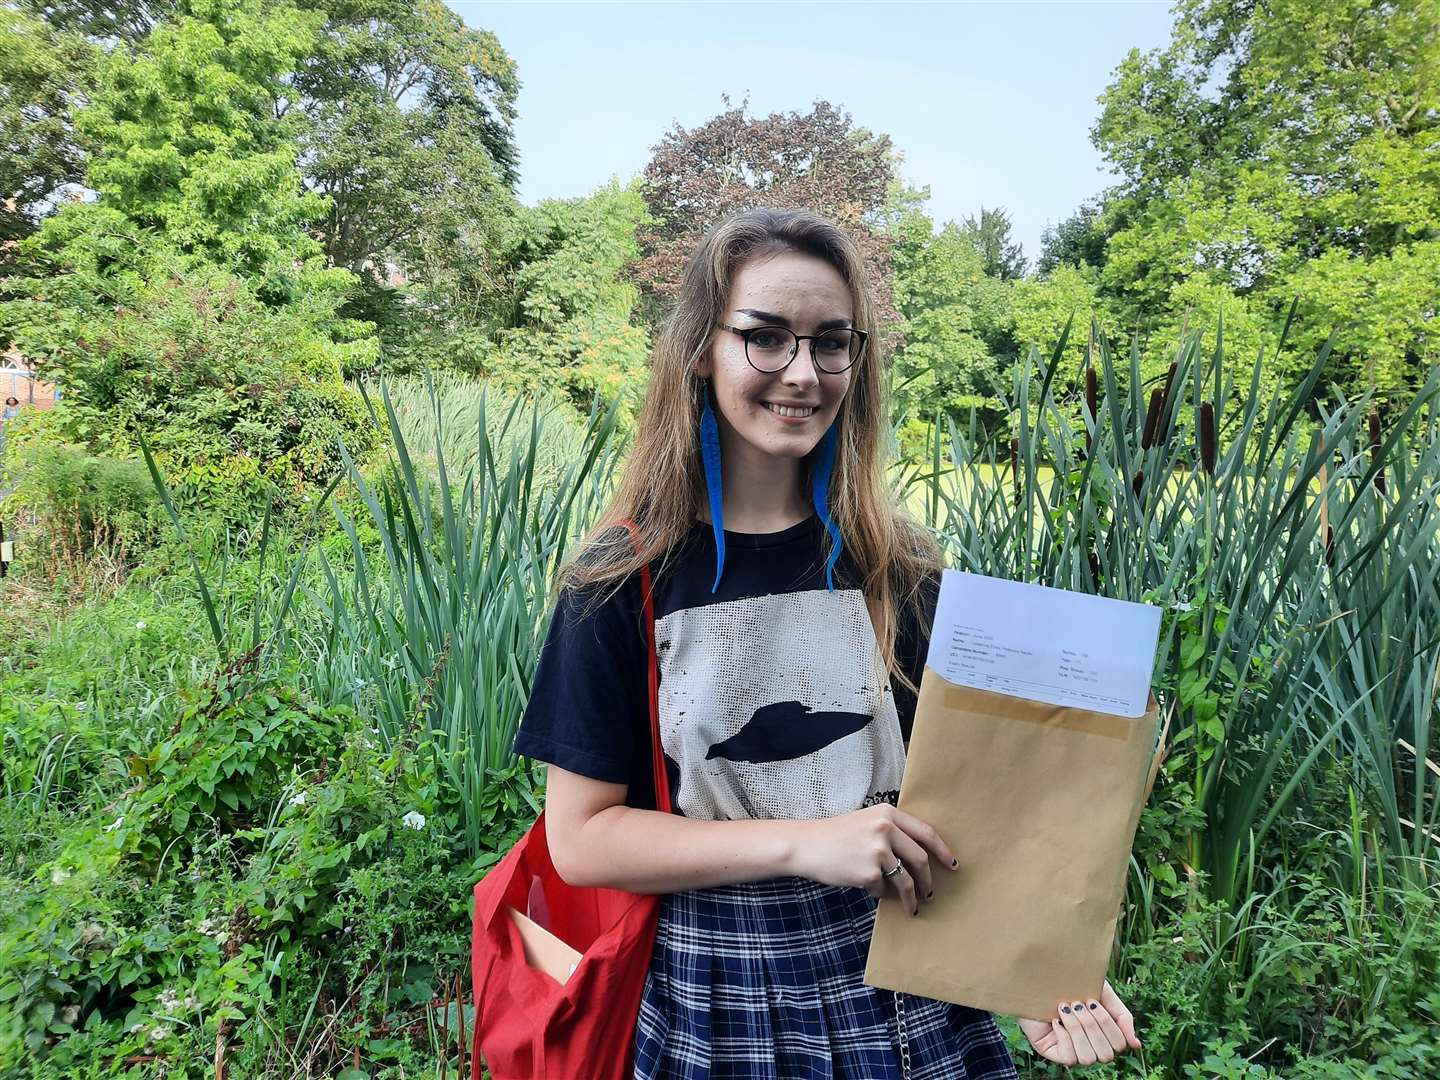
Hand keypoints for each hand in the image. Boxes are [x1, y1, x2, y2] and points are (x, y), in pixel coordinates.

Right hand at [788, 804, 958, 915]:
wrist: (806, 845)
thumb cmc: (836, 835)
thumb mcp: (866, 822)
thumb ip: (892, 832)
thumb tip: (920, 858)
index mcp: (888, 813)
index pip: (926, 832)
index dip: (943, 851)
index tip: (952, 865)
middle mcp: (885, 829)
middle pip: (921, 859)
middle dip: (928, 880)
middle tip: (930, 893)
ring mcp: (877, 851)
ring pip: (906, 880)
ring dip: (912, 897)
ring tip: (912, 907)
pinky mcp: (868, 873)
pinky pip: (883, 889)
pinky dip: (880, 893)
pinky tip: (870, 890)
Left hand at [1015, 980, 1141, 1065]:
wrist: (1038, 975)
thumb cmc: (1070, 982)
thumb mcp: (1102, 993)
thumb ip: (1122, 1017)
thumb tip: (1135, 1045)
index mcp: (1103, 1034)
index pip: (1120, 1044)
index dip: (1108, 1024)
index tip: (1092, 1001)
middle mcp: (1090, 1046)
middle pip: (1107, 1054)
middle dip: (1092, 1026)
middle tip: (1077, 1003)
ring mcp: (1072, 1051)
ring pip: (1088, 1058)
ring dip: (1077, 1029)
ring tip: (1065, 1009)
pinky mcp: (1052, 1052)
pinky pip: (1068, 1057)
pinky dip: (1063, 1035)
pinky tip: (1055, 1019)